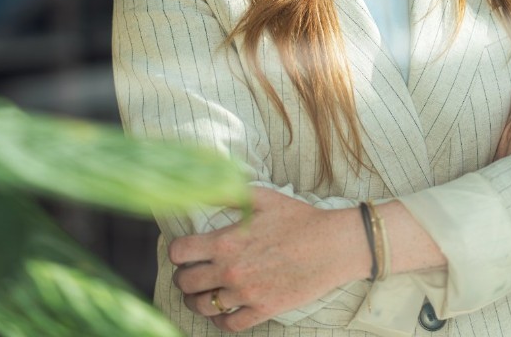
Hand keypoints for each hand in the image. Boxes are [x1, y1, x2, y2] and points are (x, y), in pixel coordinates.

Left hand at [168, 187, 366, 331]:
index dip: (177, 251)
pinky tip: (222, 310)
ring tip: (201, 294)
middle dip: (183, 276)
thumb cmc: (299, 218)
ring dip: (196, 300)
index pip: (179, 252)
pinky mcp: (262, 311)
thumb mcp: (262, 197)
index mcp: (226, 242)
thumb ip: (229, 193)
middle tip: (190, 273)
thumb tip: (205, 187)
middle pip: (185, 282)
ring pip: (202, 306)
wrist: (332, 246)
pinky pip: (228, 324)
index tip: (184, 251)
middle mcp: (230, 271)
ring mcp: (245, 294)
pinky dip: (220, 319)